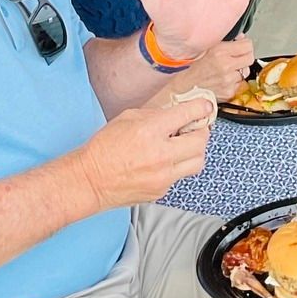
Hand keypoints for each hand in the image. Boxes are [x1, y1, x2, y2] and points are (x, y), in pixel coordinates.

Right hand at [74, 89, 214, 211]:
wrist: (91, 179)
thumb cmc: (104, 148)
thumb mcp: (128, 118)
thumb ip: (155, 115)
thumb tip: (177, 113)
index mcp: (151, 130)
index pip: (188, 114)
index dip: (202, 107)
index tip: (205, 106)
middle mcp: (161, 154)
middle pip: (201, 140)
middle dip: (201, 130)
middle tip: (194, 127)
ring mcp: (163, 176)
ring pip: (198, 162)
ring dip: (195, 151)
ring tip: (182, 146)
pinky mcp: (162, 191)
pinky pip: (180, 175)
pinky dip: (177, 166)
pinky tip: (163, 162)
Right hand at [178, 37, 254, 101]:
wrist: (188, 86)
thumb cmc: (197, 67)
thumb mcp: (210, 48)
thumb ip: (228, 42)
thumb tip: (242, 38)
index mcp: (220, 52)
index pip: (247, 45)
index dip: (246, 45)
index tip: (243, 46)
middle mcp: (225, 66)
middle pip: (250, 58)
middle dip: (245, 56)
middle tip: (238, 57)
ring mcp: (228, 80)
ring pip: (245, 72)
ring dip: (240, 70)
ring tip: (228, 70)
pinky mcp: (229, 92)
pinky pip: (240, 84)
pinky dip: (235, 82)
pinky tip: (225, 80)